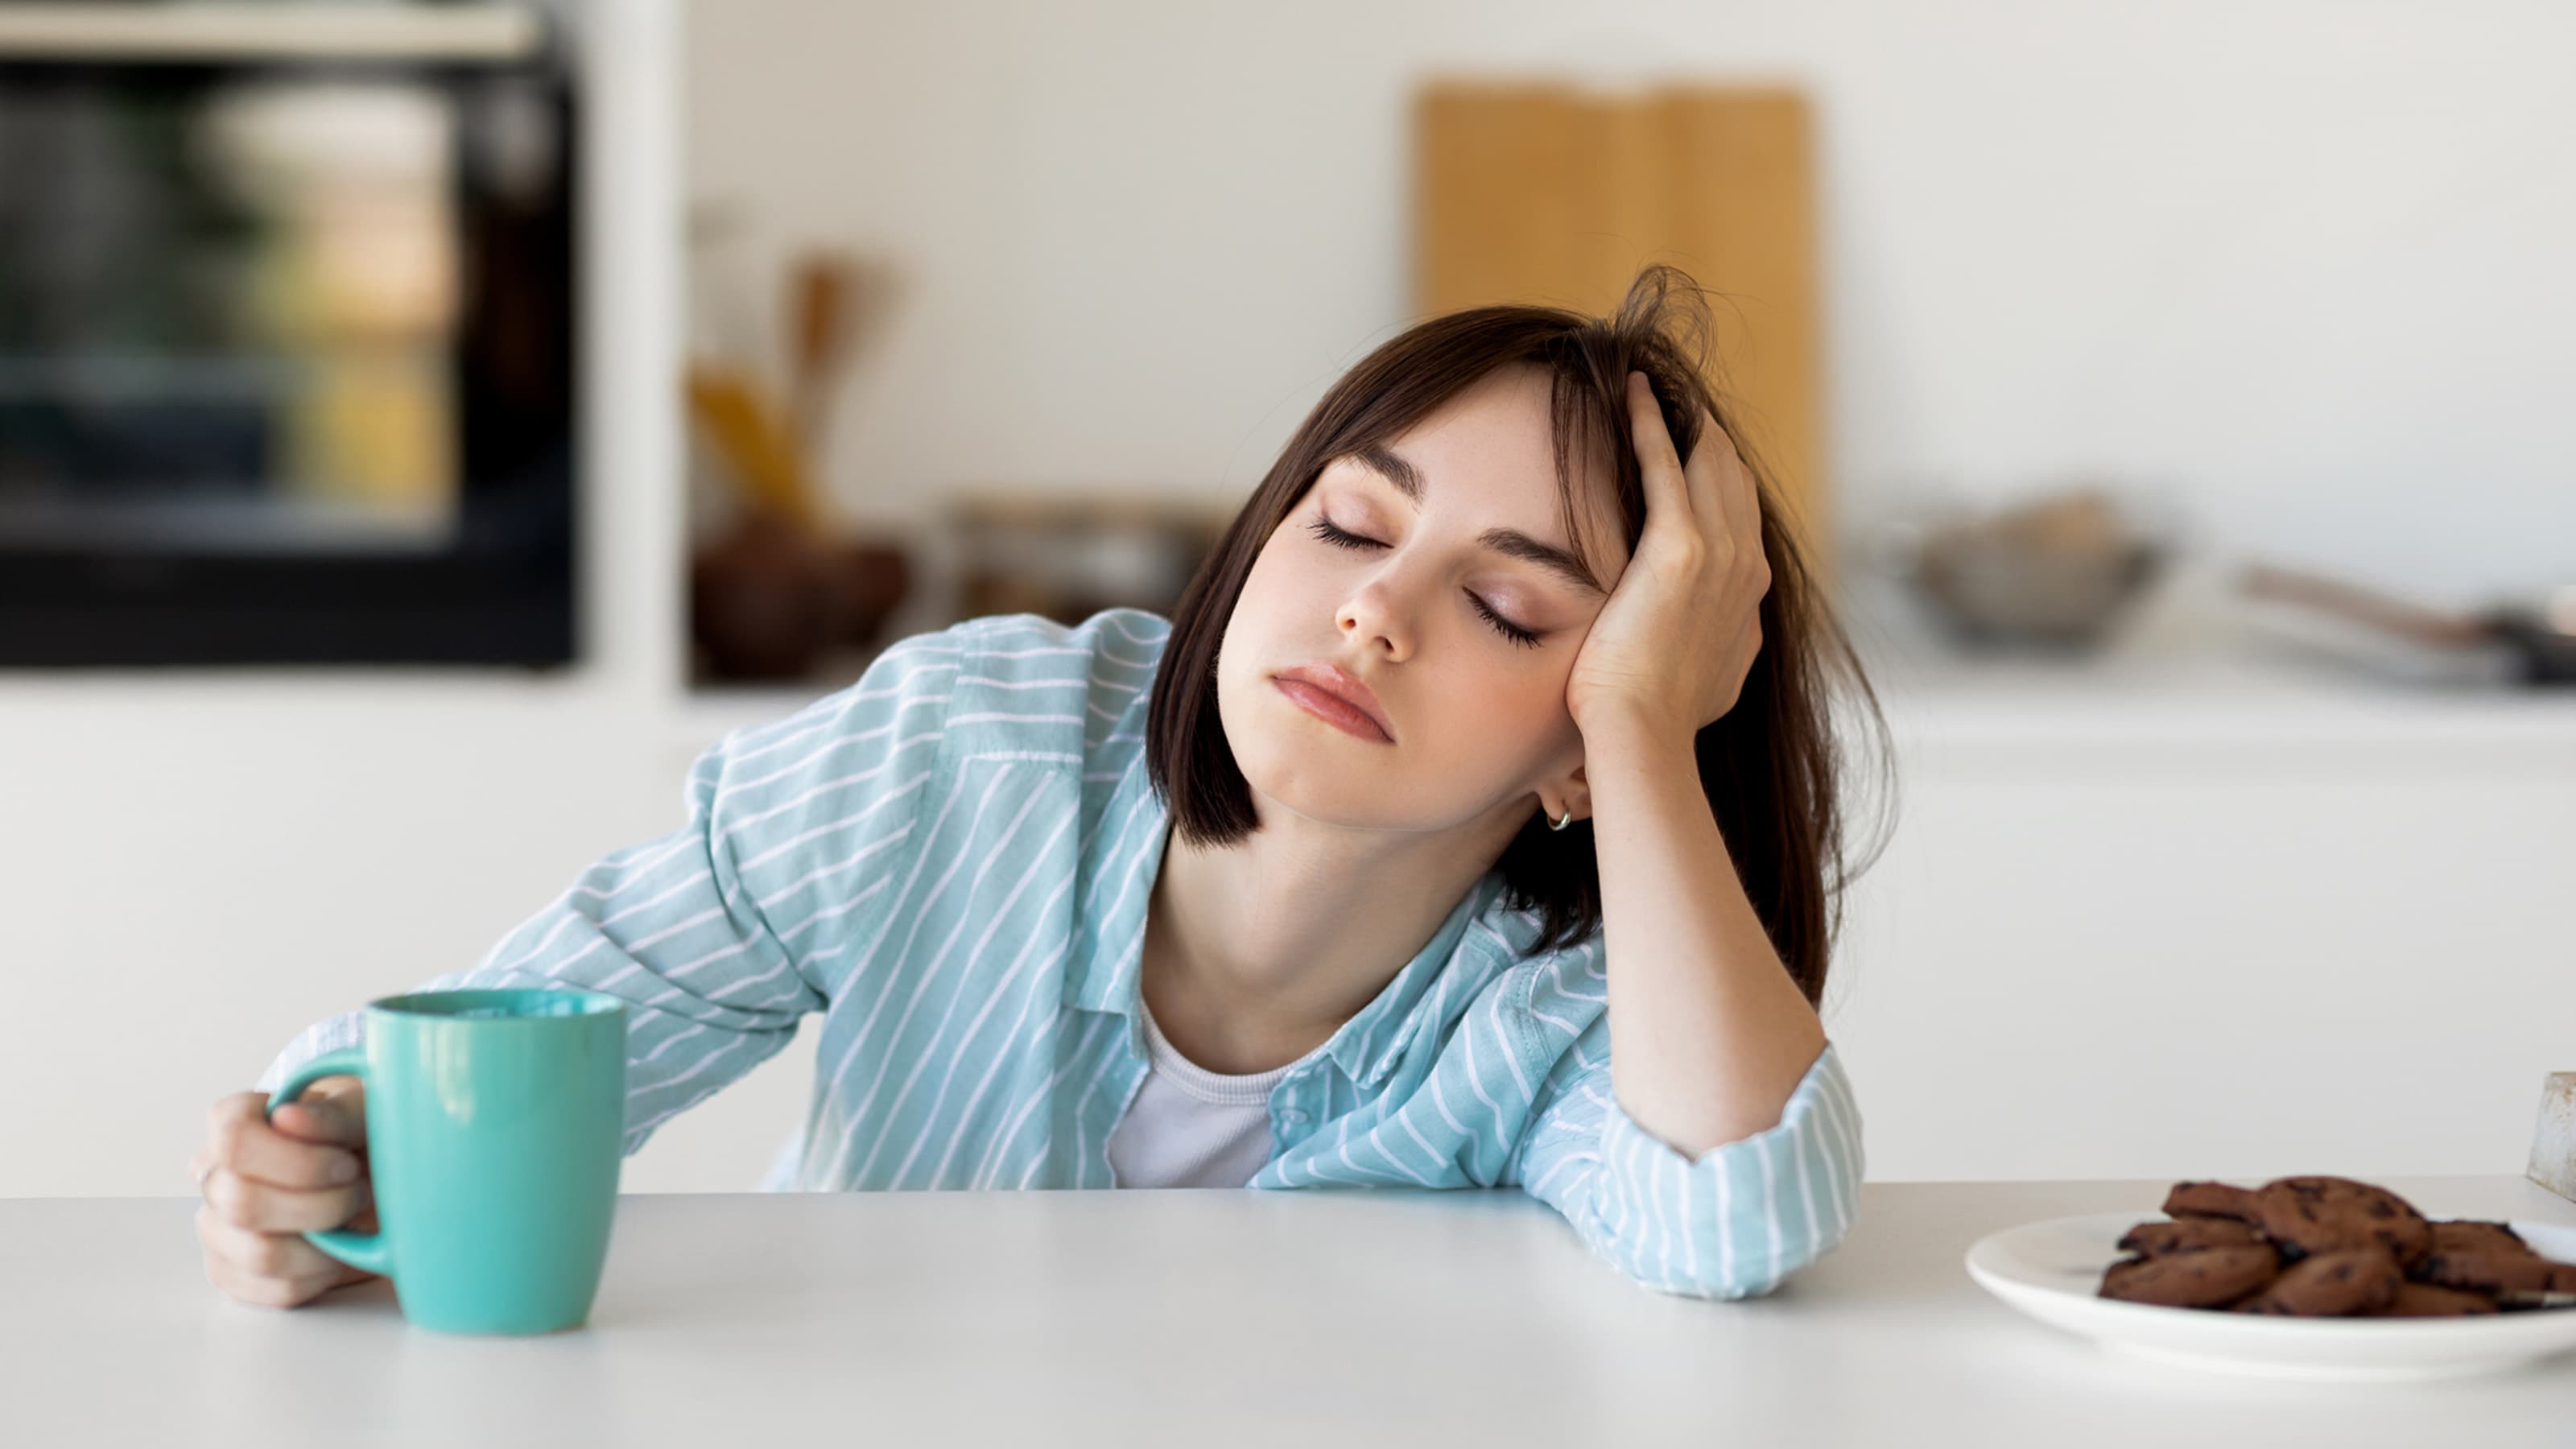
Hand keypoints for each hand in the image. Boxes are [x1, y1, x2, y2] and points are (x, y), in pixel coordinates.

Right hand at [191, 1077, 381, 1308]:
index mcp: (235, 1122)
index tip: (346, 1164)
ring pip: (259, 1254)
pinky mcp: (235, 1273)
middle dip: (319, 1206)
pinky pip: (274, 1291)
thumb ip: (333, 1111)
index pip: (235, 1142)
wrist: (375, 1173)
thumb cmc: (361, 1133)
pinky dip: (322, 1275)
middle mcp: (214, 1176)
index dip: (299, 1161)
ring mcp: (217, 1228)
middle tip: (356, 1192)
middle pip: (242, 1204)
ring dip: (325, 1243)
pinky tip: (337, 1249)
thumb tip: (289, 1117)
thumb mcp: (365, 1109)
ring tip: (348, 1219)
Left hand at [1565, 371, 1770, 740]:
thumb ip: (1728, 641)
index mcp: (1751, 590)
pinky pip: (1663, 463)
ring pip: (1706, 460)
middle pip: (1732, 476)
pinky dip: (1649, 422)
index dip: (1720, 475)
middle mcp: (1746, 562)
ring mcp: (1719, 551)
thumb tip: (1736, 634)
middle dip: (1704, 435)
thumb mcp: (1716, 676)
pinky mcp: (1678, 545)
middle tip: (1672, 399)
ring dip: (1680, 418)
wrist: (1645, 733)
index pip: (1742, 512)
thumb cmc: (1663, 719)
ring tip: (1650, 384)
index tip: (1694, 448)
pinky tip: (1632, 391)